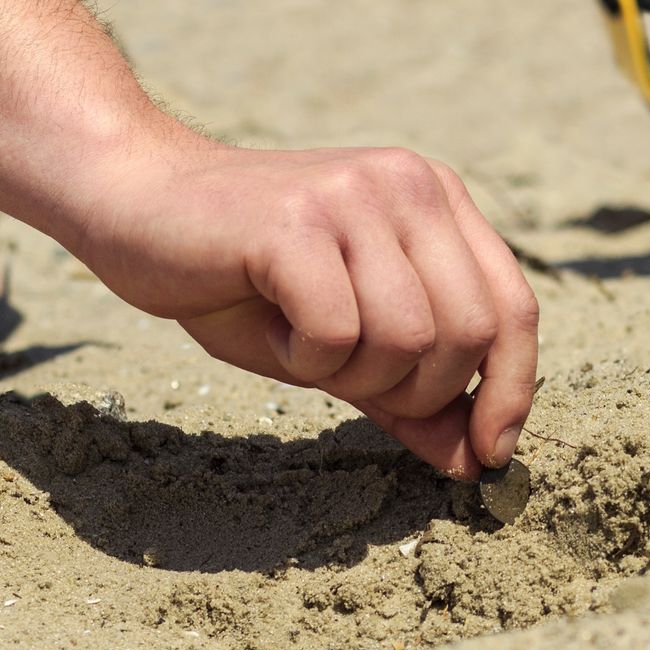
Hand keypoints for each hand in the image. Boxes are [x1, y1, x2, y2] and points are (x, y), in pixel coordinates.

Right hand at [76, 141, 538, 479]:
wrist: (135, 203)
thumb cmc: (247, 282)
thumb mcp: (348, 346)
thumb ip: (416, 395)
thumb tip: (479, 463)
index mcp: (441, 203)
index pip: (515, 308)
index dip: (512, 390)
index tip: (490, 455)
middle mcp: (412, 186)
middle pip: (470, 333)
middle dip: (418, 390)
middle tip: (351, 378)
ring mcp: (357, 194)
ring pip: (409, 339)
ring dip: (353, 374)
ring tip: (304, 342)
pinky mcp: (298, 221)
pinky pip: (338, 332)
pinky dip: (306, 357)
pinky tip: (272, 326)